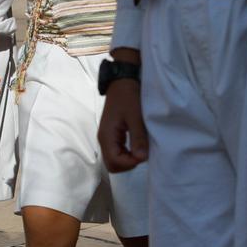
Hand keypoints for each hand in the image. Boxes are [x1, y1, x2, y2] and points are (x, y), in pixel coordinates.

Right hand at [97, 50, 148, 171]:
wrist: (123, 80)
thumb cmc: (129, 97)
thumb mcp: (136, 117)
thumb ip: (138, 138)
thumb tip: (141, 158)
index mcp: (106, 136)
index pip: (114, 162)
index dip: (130, 163)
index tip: (143, 154)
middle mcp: (103, 140)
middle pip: (112, 165)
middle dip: (128, 164)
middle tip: (142, 153)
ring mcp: (107, 137)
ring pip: (114, 159)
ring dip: (128, 159)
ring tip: (141, 149)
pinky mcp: (112, 134)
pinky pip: (117, 151)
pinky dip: (127, 153)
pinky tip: (137, 145)